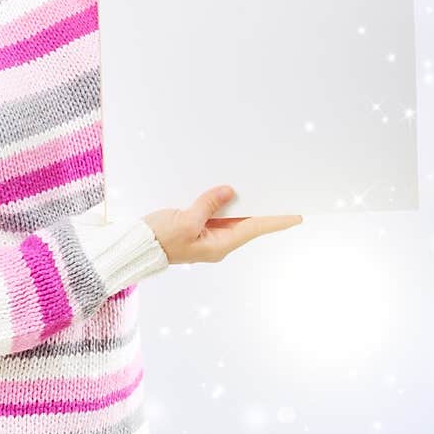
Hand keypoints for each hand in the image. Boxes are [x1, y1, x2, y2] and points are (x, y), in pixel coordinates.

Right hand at [144, 186, 302, 264]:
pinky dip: (222, 201)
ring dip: (241, 202)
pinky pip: (216, 213)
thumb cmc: (158, 240)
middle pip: (246, 221)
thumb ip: (208, 205)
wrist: (136, 247)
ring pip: (231, 216)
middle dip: (261, 207)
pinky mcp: (196, 227)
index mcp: (218, 245)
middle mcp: (217, 242)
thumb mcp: (185, 221)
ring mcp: (207, 235)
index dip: (276, 221)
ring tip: (257, 186)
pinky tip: (226, 189)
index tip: (296, 216)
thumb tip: (229, 191)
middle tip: (281, 194)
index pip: (254, 229)